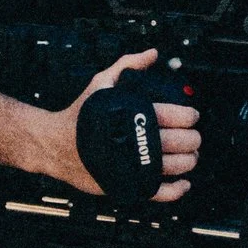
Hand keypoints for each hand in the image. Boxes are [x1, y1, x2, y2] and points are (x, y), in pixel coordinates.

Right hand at [45, 49, 200, 201]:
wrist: (54, 144)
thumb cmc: (79, 115)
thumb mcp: (102, 82)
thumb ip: (128, 65)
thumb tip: (152, 54)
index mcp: (136, 115)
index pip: (178, 116)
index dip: (191, 116)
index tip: (192, 116)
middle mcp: (137, 141)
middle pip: (183, 142)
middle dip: (193, 139)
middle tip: (193, 136)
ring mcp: (133, 165)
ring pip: (176, 166)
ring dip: (189, 160)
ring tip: (190, 155)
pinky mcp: (127, 184)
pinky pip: (160, 193)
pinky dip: (177, 190)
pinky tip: (183, 183)